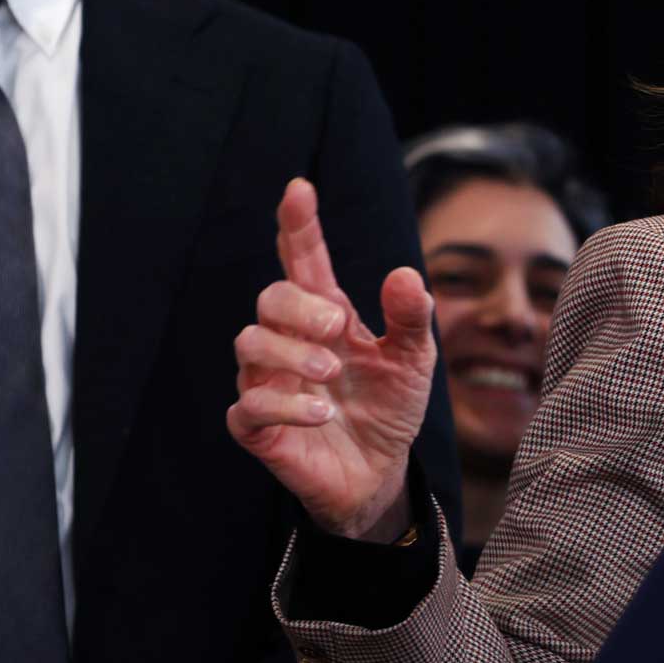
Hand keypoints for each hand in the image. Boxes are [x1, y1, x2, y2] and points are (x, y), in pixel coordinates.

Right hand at [227, 178, 438, 538]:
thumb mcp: (414, 360)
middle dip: (299, 306)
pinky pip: (249, 405)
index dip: (298, 224)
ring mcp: (269, 382)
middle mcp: (290, 342)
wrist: (379, 473)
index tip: (300, 189)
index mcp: (326, 315)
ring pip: (249, 344)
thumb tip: (404, 273)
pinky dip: (285, 405)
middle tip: (337, 329)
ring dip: (291, 353)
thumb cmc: (388, 407)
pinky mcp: (258, 428)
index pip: (303, 260)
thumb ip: (410, 317)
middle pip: (270, 297)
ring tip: (331, 371)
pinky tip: (321, 414)